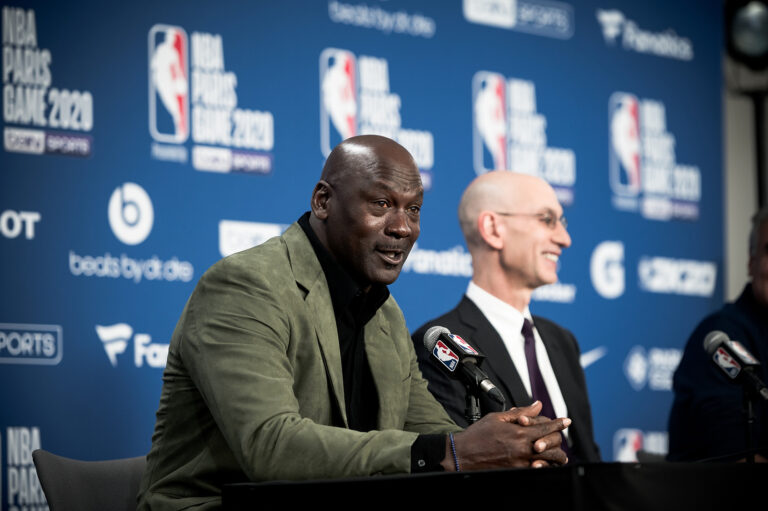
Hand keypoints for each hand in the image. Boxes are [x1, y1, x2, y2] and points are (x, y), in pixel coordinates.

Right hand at [441, 401, 569, 470]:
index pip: (546, 427)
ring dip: (555, 456)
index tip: (566, 421)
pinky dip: (544, 465)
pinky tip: (544, 462)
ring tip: (558, 453)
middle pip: (552, 445)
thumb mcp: (497, 418)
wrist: (463, 454)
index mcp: (519, 432)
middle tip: (560, 435)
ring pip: (548, 461)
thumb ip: (520, 412)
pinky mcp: (516, 471)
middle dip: (558, 439)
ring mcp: (520, 463)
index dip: (558, 423)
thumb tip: (537, 405)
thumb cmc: (478, 434)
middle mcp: (523, 448)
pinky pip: (537, 470)